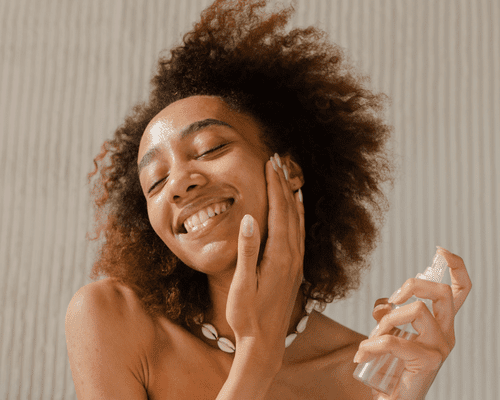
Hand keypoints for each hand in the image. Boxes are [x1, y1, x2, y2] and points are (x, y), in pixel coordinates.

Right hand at [225, 155, 304, 364]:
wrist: (265, 343)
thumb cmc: (247, 316)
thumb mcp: (242, 285)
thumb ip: (247, 251)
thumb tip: (249, 218)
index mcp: (279, 256)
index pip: (279, 211)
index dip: (275, 185)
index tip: (271, 163)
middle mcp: (292, 256)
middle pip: (290, 211)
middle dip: (283, 183)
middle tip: (278, 159)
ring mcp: (296, 263)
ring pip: (297, 221)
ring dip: (291, 196)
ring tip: (287, 176)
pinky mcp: (295, 269)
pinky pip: (299, 234)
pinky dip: (297, 215)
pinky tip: (295, 209)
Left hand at [354, 247, 471, 399]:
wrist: (395, 399)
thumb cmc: (392, 364)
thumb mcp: (391, 331)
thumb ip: (389, 313)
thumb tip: (383, 304)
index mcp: (441, 324)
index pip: (460, 292)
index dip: (456, 267)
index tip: (441, 250)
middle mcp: (446, 334)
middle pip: (442, 292)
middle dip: (412, 285)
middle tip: (392, 298)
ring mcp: (440, 348)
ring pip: (416, 310)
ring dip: (387, 319)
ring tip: (373, 337)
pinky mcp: (427, 362)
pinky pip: (393, 340)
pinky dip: (371, 344)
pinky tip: (363, 353)